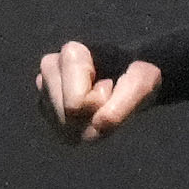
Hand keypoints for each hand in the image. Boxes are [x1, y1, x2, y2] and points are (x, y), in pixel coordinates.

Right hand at [38, 41, 161, 144]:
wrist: (129, 78)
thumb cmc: (134, 74)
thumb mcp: (143, 83)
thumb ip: (125, 102)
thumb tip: (99, 124)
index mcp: (72, 54)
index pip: (76, 101)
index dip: (98, 103)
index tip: (109, 86)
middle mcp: (50, 67)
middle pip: (67, 115)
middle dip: (91, 115)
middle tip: (105, 97)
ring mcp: (44, 87)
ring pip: (63, 127)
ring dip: (86, 125)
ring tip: (97, 104)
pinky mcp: (45, 106)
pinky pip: (62, 133)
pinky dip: (80, 132)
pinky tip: (88, 115)